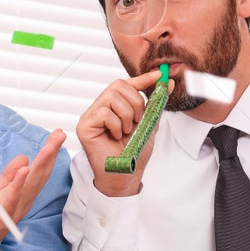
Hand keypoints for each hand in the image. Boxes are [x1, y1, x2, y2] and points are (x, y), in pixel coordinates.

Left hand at [0, 129, 66, 250]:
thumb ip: (8, 177)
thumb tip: (23, 159)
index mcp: (18, 197)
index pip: (35, 173)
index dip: (46, 154)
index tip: (56, 135)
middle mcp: (18, 204)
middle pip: (37, 177)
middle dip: (48, 156)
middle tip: (59, 136)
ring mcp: (9, 213)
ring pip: (28, 188)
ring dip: (39, 167)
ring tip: (48, 148)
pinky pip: (9, 203)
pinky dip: (17, 187)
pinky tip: (24, 171)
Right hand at [78, 69, 164, 197]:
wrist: (126, 174)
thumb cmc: (133, 153)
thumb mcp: (148, 124)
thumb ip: (154, 104)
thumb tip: (166, 83)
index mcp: (114, 106)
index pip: (125, 85)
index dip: (142, 79)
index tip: (158, 76)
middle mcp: (100, 108)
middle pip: (118, 86)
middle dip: (136, 103)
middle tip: (137, 122)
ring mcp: (90, 116)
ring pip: (112, 97)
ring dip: (127, 116)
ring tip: (126, 132)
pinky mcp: (84, 126)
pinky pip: (104, 113)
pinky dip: (116, 125)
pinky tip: (115, 137)